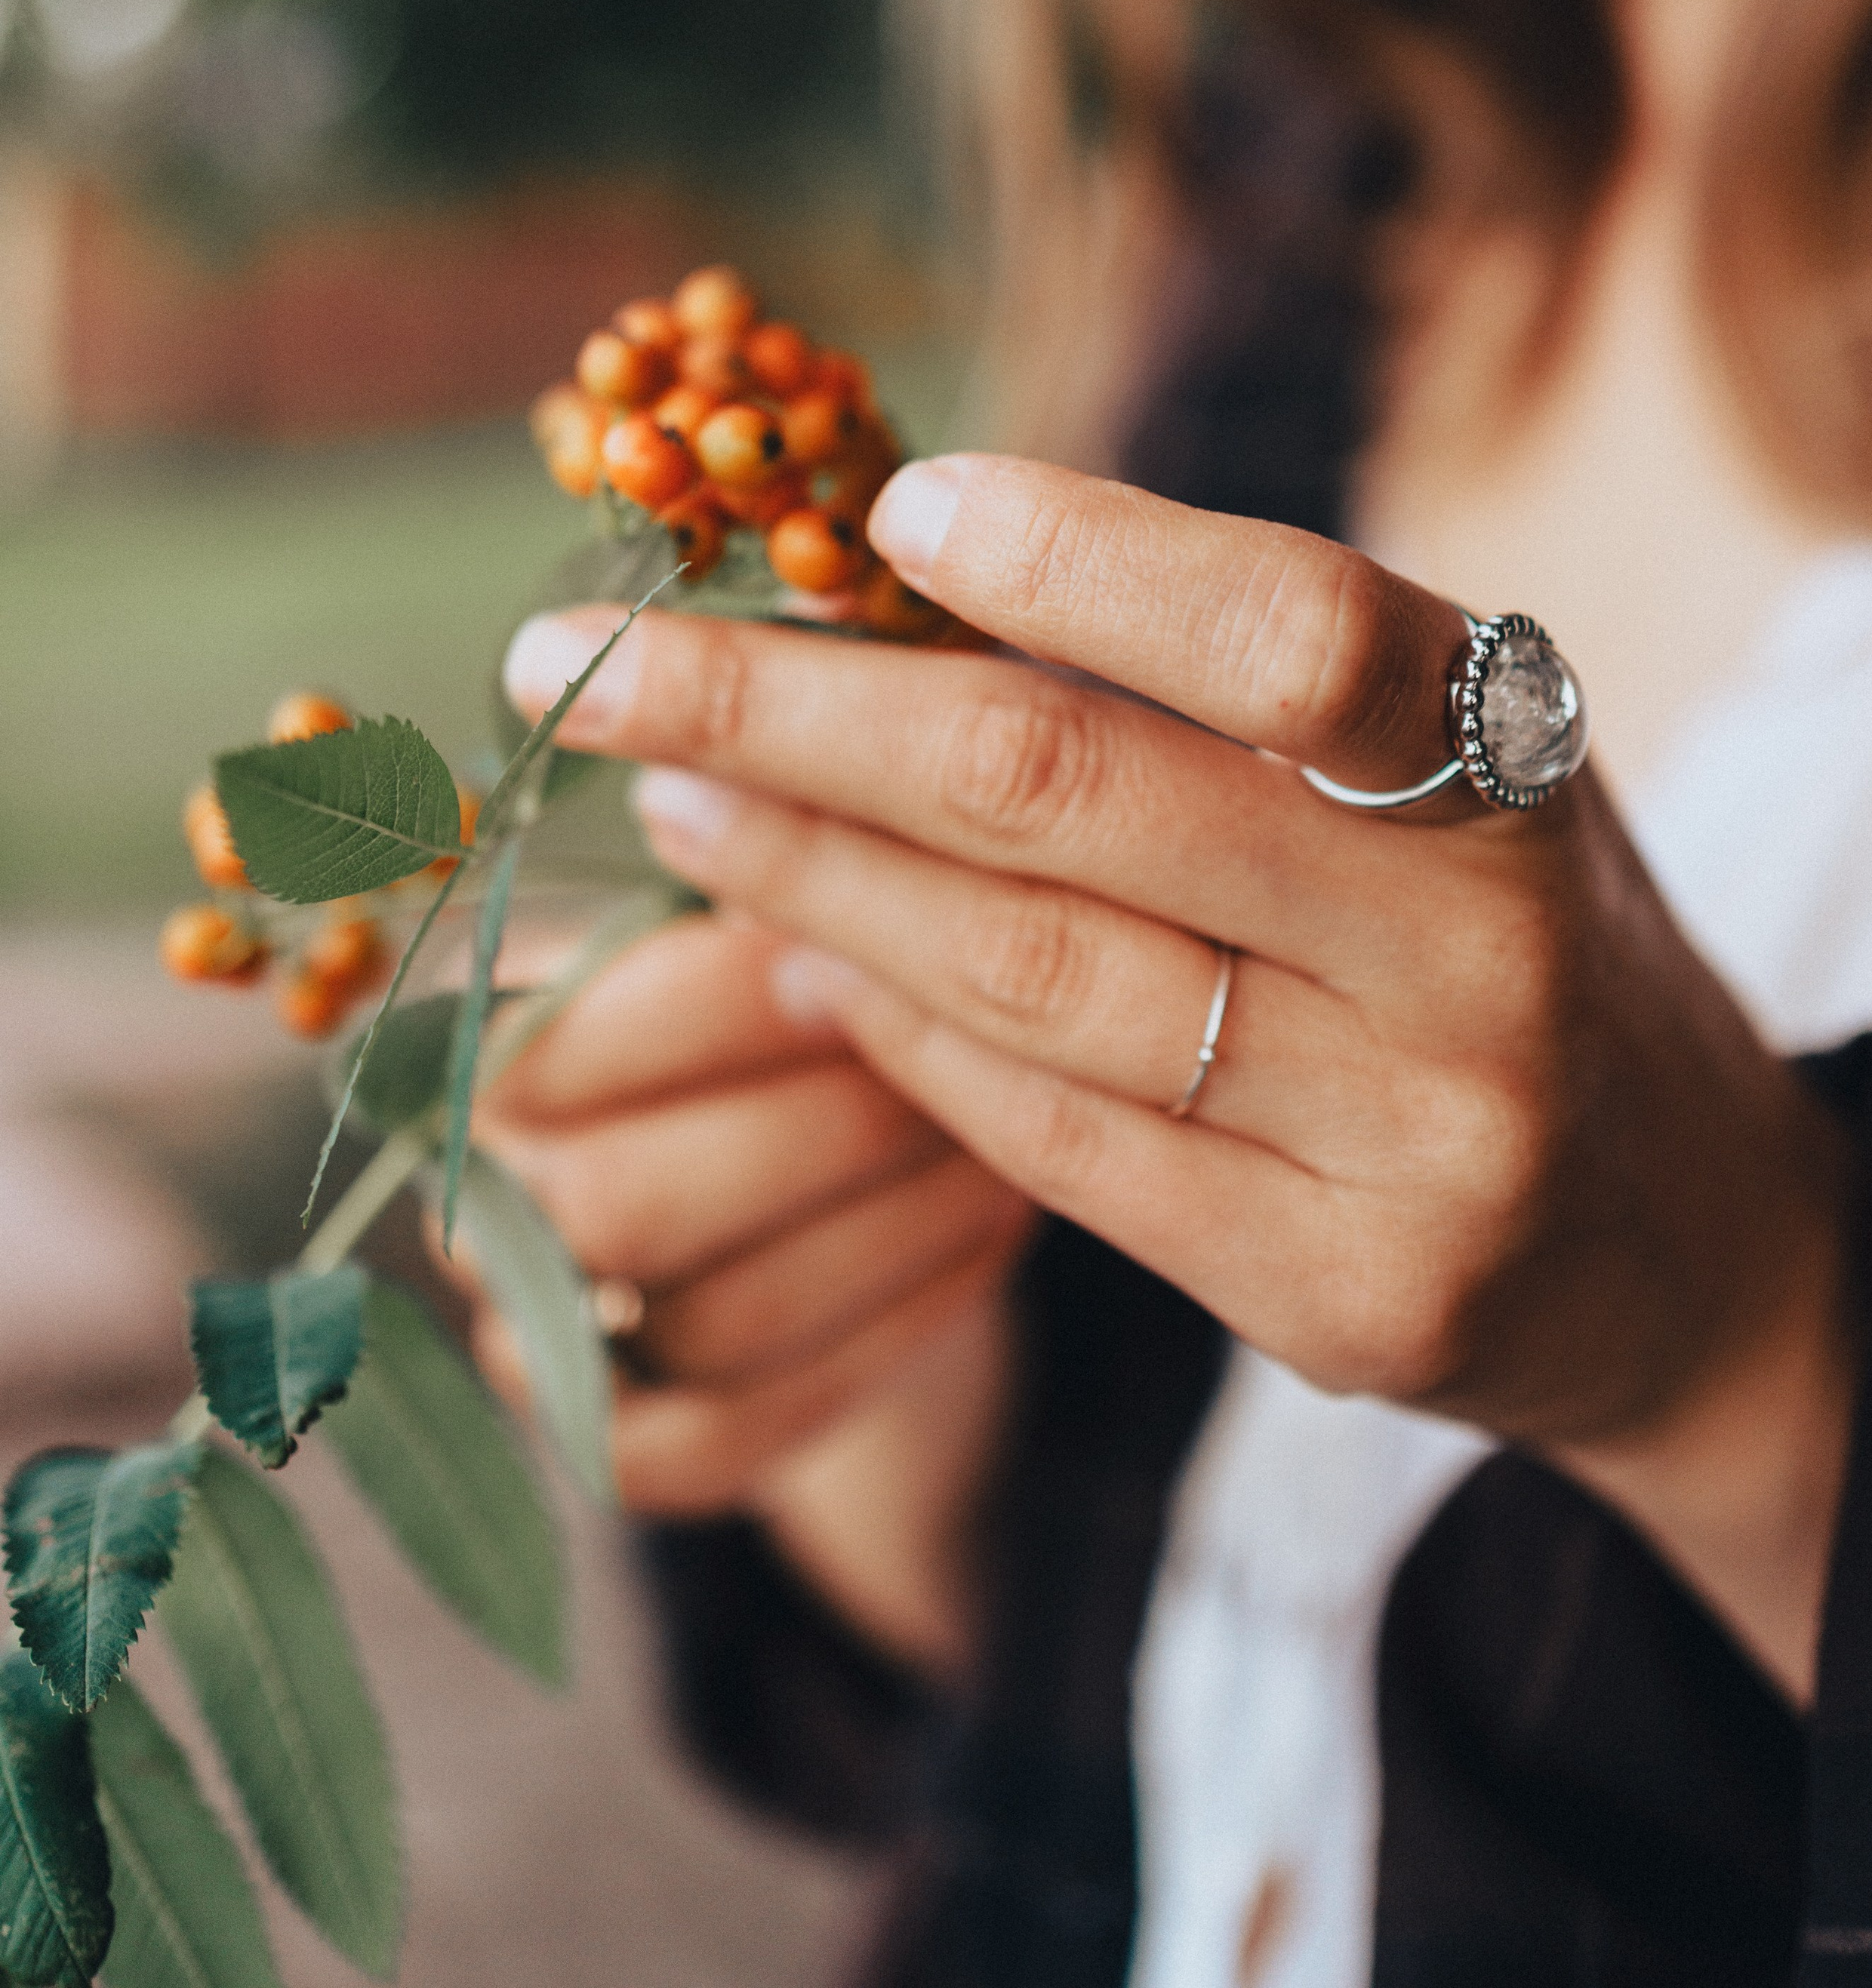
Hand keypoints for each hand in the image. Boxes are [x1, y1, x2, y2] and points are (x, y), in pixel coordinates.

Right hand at [448, 905, 1030, 1666]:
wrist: (847, 1153)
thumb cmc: (808, 985)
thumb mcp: (778, 910)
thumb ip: (770, 879)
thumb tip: (801, 812)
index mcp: (473, 1043)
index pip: (558, 1045)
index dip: (719, 1006)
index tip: (865, 948)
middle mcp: (476, 1203)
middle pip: (617, 1206)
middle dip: (818, 1132)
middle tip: (964, 1064)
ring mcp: (536, 1343)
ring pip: (700, 1322)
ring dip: (886, 1230)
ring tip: (1007, 1143)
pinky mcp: (625, 1449)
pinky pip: (735, 1437)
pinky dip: (879, 1340)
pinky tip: (985, 1243)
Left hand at [505, 457, 1854, 1698]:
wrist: (1679, 1230)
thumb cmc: (1498, 928)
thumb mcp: (1434, 768)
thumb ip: (1222, 689)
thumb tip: (888, 591)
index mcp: (1514, 756)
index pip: (1285, 629)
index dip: (1073, 558)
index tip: (880, 514)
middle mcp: (1484, 950)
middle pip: (1076, 800)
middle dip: (788, 717)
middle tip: (595, 666)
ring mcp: (1423, 1143)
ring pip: (1030, 983)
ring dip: (805, 878)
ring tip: (673, 800)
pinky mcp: (1354, 1301)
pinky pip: (1059, 1149)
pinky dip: (900, 1042)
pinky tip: (797, 963)